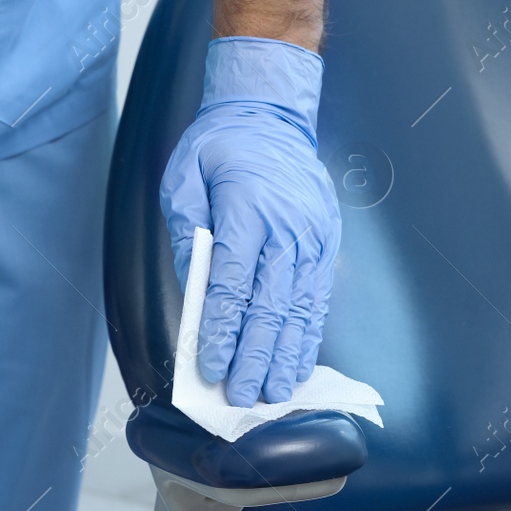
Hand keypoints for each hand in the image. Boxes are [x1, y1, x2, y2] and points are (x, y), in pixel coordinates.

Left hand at [159, 36, 340, 406]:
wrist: (270, 113)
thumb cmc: (220, 146)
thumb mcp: (184, 179)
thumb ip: (189, 234)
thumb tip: (194, 292)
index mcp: (246, 209)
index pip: (231, 282)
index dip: (221, 329)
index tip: (209, 366)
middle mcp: (286, 227)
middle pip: (269, 304)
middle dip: (254, 355)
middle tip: (240, 396)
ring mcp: (312, 236)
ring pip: (299, 307)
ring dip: (285, 355)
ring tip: (273, 393)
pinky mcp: (326, 243)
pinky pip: (317, 297)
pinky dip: (307, 334)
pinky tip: (298, 363)